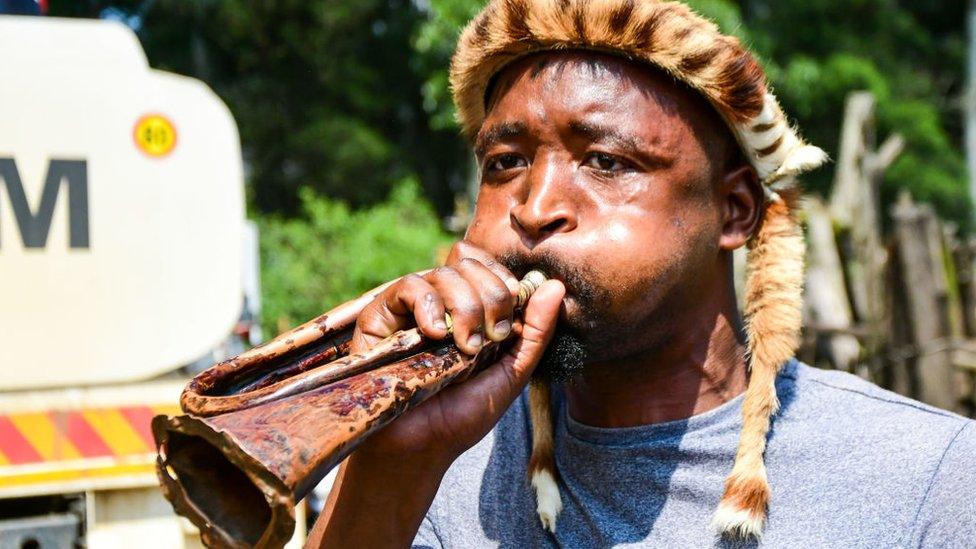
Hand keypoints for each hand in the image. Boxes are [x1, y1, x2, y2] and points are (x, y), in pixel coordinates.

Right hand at [348, 241, 564, 465]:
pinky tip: (435, 335)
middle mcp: (441, 304)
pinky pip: (408, 286)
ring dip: (464, 306)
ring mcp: (411, 308)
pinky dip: (428, 305)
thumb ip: (536, 332)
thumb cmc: (463, 415)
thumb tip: (556, 286)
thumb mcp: (512, 373)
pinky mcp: (381, 315)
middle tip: (489, 339)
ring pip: (444, 273)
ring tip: (464, 346)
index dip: (504, 283)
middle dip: (489, 297)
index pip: (490, 268)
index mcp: (472, 311)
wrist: (420, 447)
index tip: (508, 325)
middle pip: (470, 264)